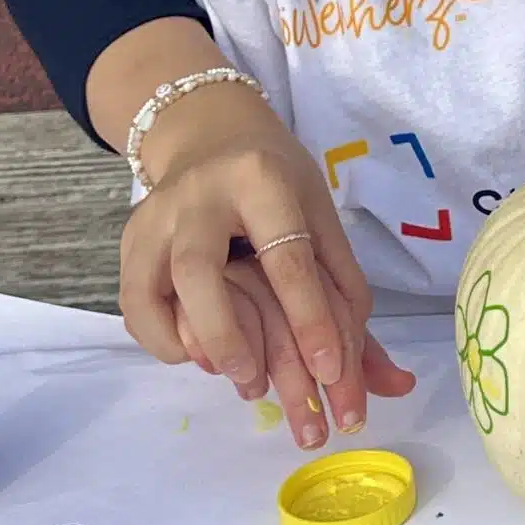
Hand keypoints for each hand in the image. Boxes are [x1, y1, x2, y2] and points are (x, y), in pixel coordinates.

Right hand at [120, 87, 414, 442]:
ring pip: (150, 291)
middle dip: (228, 337)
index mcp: (260, 181)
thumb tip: (395, 384)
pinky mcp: (129, 243)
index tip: (330, 374)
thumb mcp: (321, 220)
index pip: (286, 258)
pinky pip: (134, 306)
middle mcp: (197, 197)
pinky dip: (163, 341)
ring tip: (233, 377)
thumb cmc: (278, 187)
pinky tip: (198, 356)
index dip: (310, 319)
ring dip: (191, 345)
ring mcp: (154, 219)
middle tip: (259, 386)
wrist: (211, 138)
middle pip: (198, 272)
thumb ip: (350, 299)